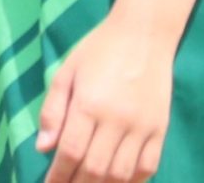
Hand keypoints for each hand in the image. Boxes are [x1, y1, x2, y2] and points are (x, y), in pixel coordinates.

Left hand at [37, 14, 172, 182]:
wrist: (144, 36)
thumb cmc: (98, 51)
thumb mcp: (66, 73)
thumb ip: (52, 110)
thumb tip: (43, 147)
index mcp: (88, 104)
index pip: (71, 152)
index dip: (58, 175)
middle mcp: (116, 120)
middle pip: (95, 168)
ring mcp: (142, 127)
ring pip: (122, 173)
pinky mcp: (160, 129)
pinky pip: (148, 167)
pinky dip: (133, 181)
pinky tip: (118, 182)